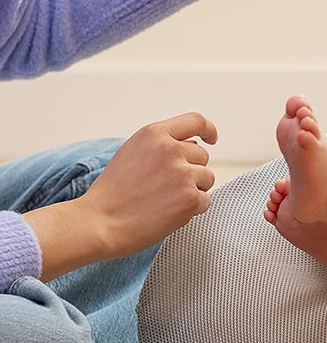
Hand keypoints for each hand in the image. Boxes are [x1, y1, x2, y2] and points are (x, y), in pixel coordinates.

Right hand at [78, 112, 217, 256]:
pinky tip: (168, 212)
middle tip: (164, 187)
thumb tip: (192, 147)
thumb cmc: (113, 192)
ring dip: (193, 190)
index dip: (208, 129)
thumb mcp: (132, 153)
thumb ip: (161, 145)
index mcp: (154, 134)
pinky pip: (206, 201)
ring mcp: (183, 173)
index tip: (211, 139)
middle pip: (202, 156)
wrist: (99, 222)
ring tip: (164, 199)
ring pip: (207, 178)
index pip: (195, 121)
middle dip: (191, 171)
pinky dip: (192, 209)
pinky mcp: (190, 197)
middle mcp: (171, 149)